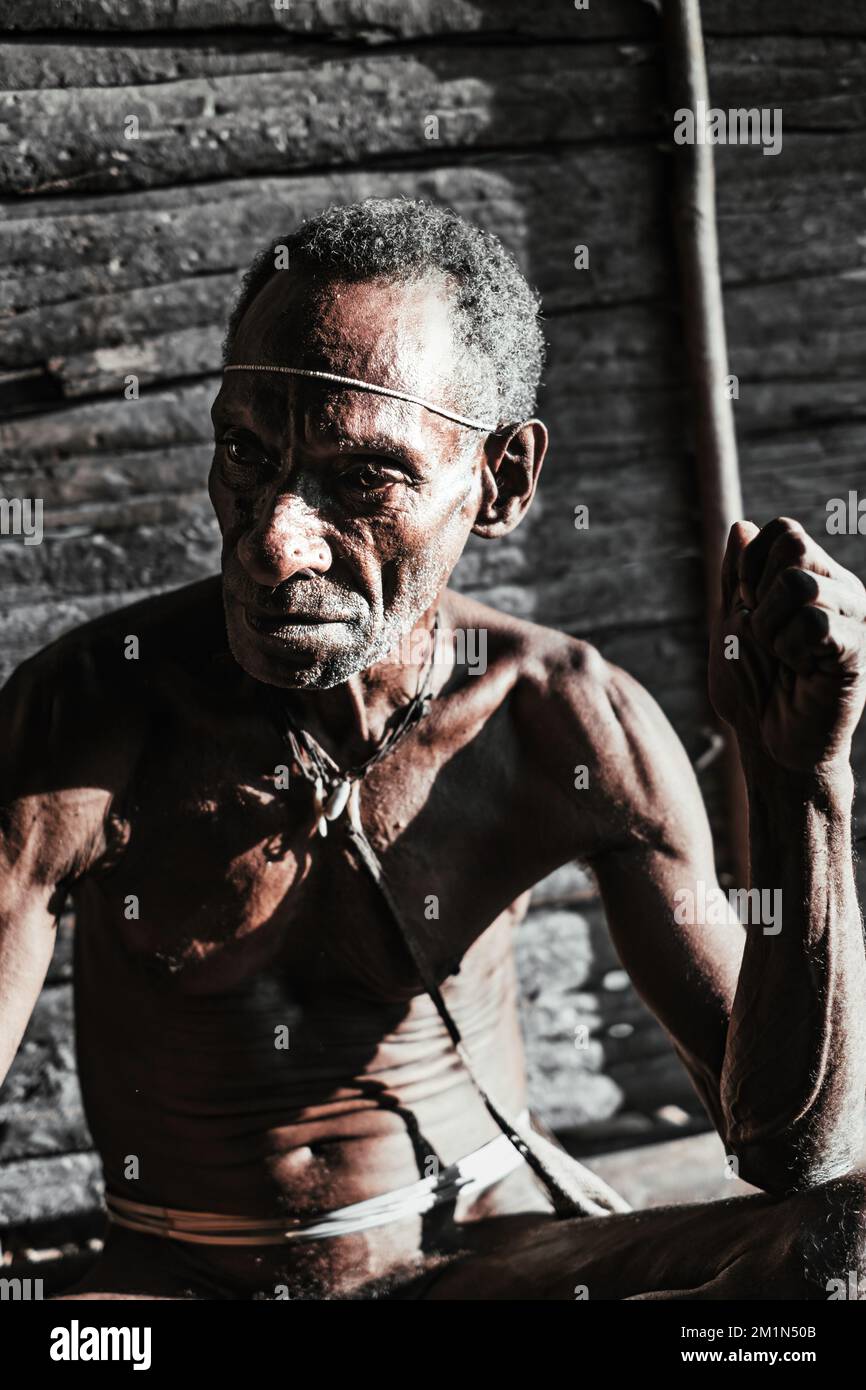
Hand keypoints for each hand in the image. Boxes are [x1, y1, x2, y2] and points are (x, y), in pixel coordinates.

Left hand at [709, 517, 865, 772]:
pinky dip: (791, 649)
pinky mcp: (857, 648)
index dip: (750, 567)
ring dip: (772, 628)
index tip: (749, 608)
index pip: (784, 531)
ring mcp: (855, 617)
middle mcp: (842, 589)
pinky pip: (815, 622)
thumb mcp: (732, 623)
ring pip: (799, 584)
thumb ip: (735, 575)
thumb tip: (741, 526)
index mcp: (815, 577)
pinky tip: (803, 671)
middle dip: (759, 595)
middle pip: (793, 545)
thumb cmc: (755, 686)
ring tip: (786, 658)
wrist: (772, 744)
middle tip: (769, 637)